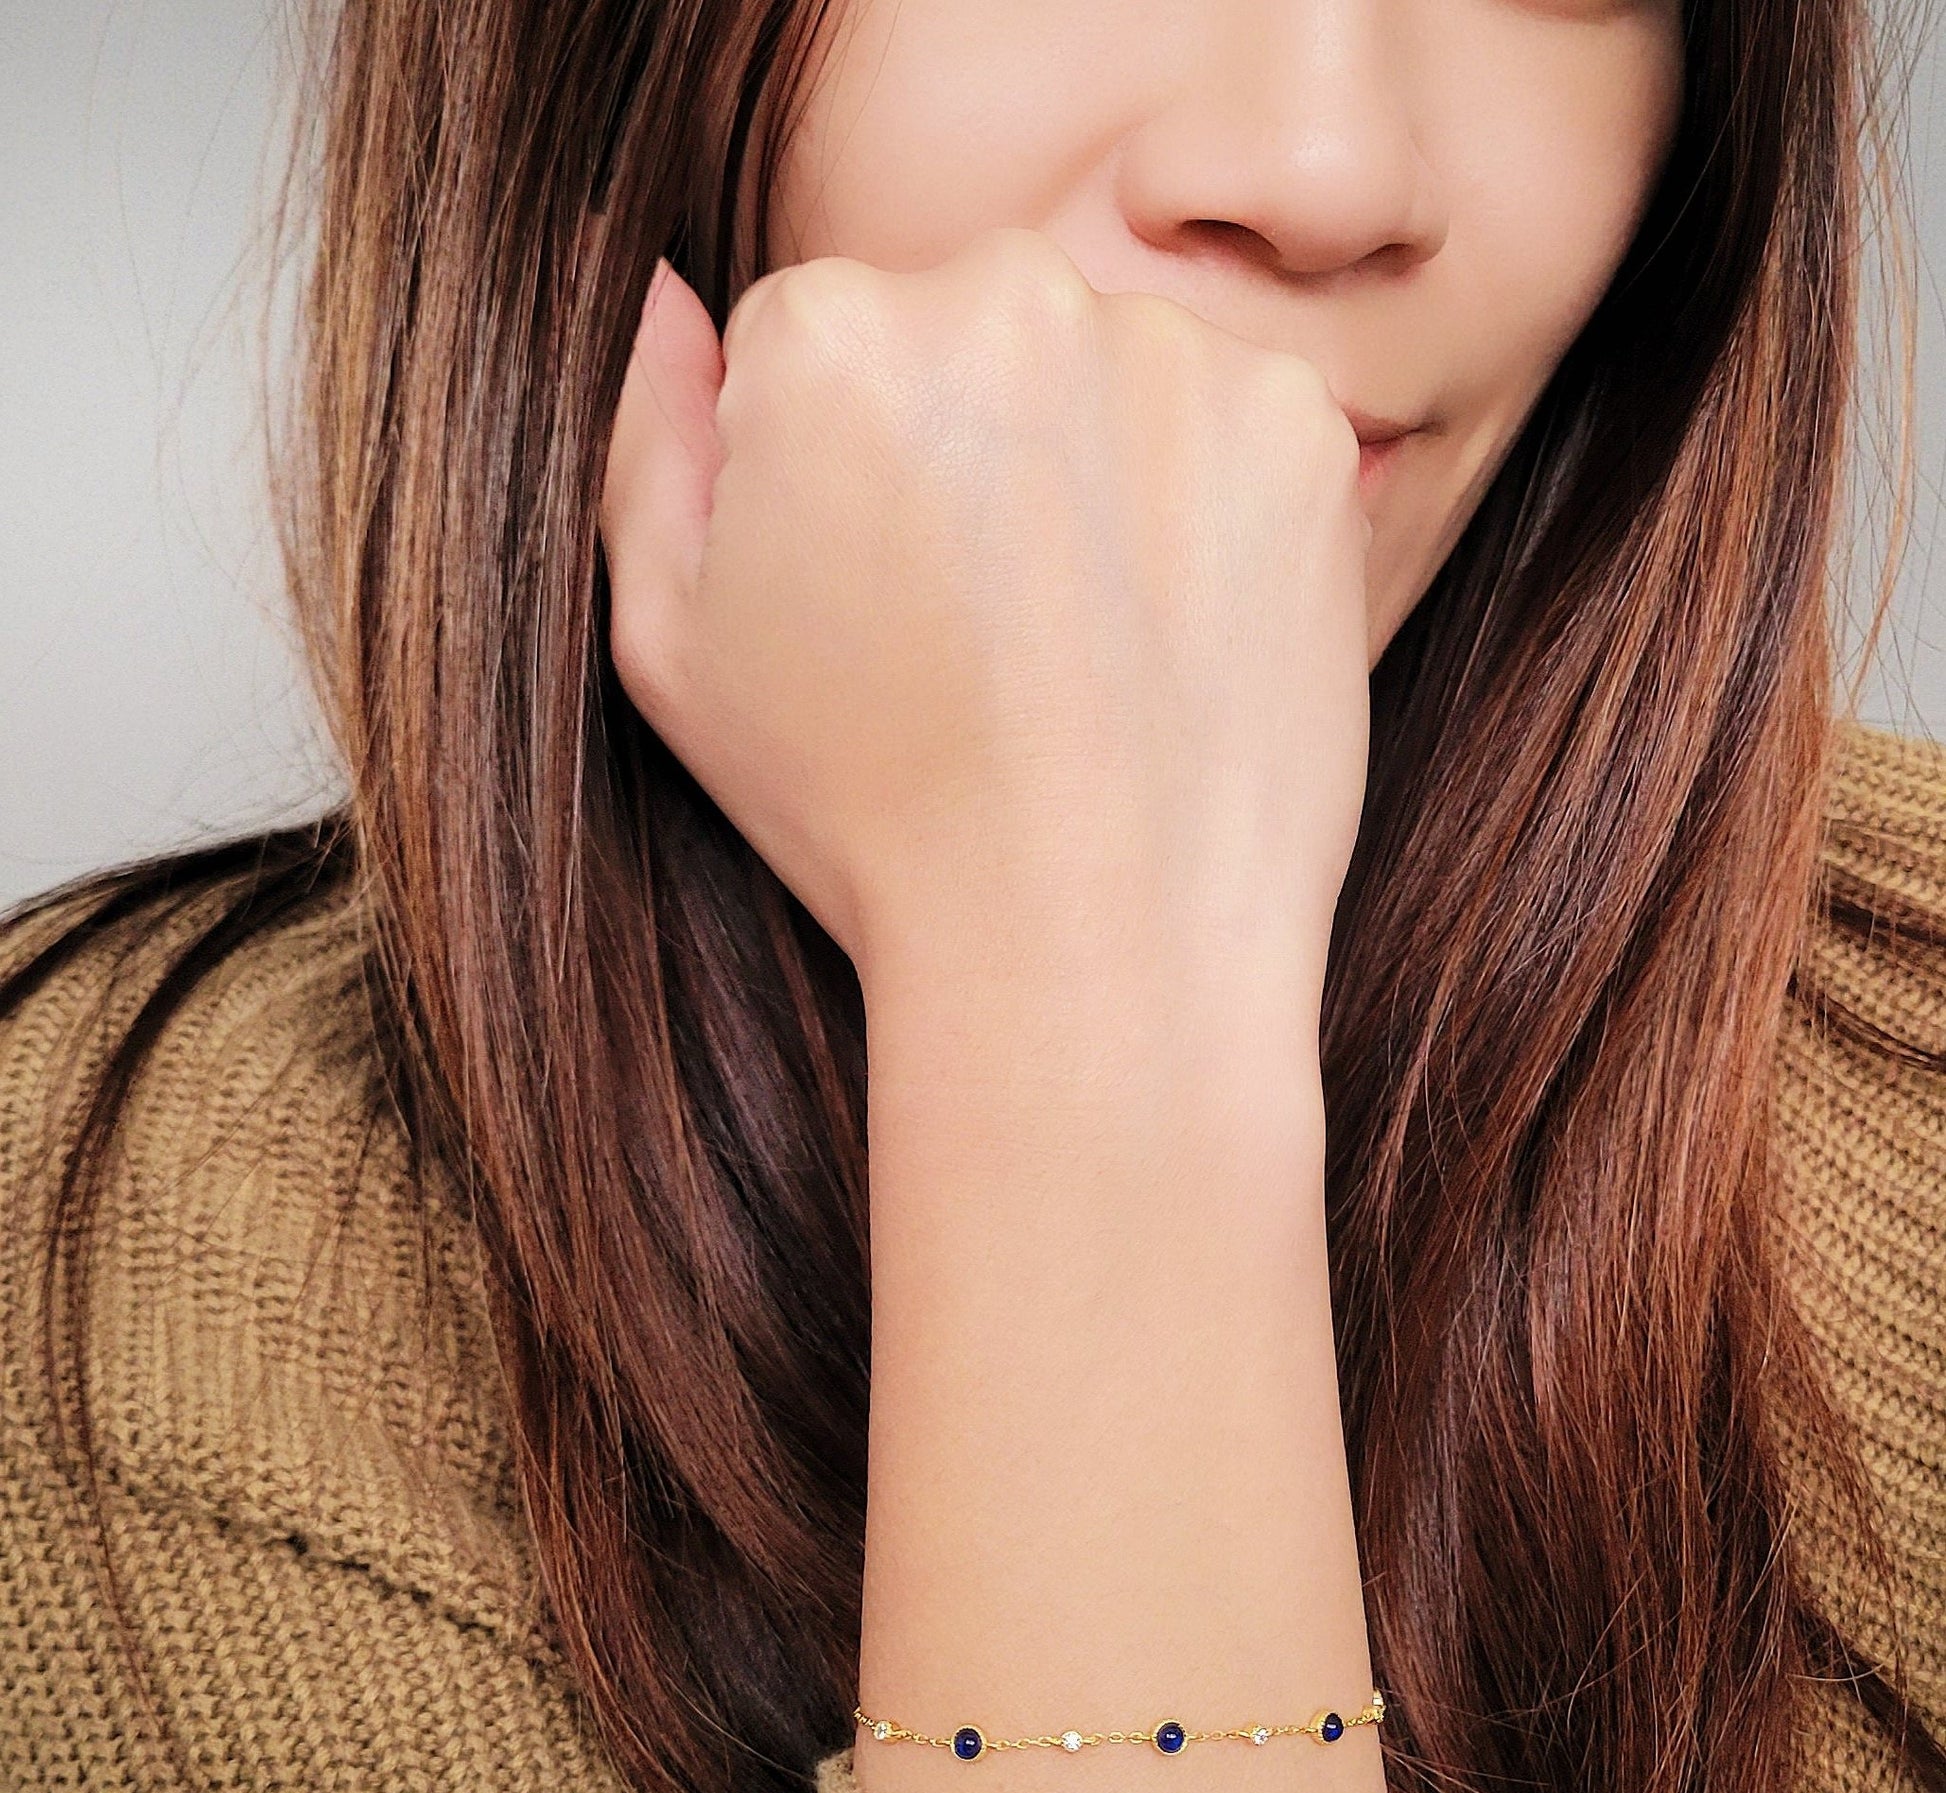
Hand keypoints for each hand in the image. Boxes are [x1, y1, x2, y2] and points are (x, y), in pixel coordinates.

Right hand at [599, 229, 1371, 1020]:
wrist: (1092, 948)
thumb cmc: (868, 818)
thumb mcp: (674, 647)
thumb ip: (651, 439)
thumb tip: (673, 298)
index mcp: (828, 330)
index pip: (820, 345)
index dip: (837, 483)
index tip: (874, 603)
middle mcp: (1005, 294)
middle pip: (970, 333)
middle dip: (970, 448)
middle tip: (983, 637)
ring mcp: (1172, 354)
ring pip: (1111, 373)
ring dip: (1097, 472)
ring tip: (1080, 654)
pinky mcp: (1298, 430)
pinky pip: (1233, 434)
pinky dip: (1211, 517)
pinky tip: (1170, 644)